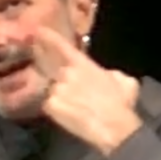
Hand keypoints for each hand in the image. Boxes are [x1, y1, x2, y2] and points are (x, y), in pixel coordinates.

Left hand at [32, 25, 142, 154]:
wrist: (113, 128)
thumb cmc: (121, 103)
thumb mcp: (123, 80)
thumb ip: (109, 73)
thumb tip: (105, 74)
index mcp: (83, 65)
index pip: (61, 47)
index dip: (49, 38)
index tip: (38, 31)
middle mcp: (66, 75)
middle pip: (49, 64)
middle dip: (42, 58)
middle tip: (37, 54)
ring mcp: (56, 91)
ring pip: (51, 87)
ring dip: (57, 91)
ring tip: (71, 102)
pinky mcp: (50, 107)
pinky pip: (49, 103)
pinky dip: (56, 107)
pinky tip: (68, 113)